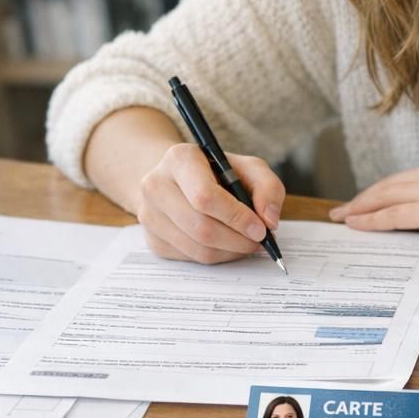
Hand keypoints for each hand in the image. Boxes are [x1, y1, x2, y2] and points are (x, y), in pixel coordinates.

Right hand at [136, 141, 284, 263]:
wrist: (178, 179)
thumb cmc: (217, 172)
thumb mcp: (247, 167)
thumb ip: (267, 187)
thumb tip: (269, 220)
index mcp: (179, 159)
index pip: (205, 196)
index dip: (236, 217)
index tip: (260, 229)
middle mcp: (156, 185)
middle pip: (201, 227)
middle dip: (237, 240)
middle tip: (259, 241)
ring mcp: (149, 215)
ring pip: (196, 249)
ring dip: (229, 252)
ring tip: (246, 242)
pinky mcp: (152, 239)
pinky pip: (190, 258)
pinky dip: (216, 257)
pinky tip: (226, 244)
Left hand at [328, 155, 418, 249]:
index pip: (405, 179)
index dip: (382, 191)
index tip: (366, 200)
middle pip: (388, 185)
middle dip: (362, 198)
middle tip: (342, 210)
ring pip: (384, 197)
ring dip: (359, 208)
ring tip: (341, 218)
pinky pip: (392, 216)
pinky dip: (370, 221)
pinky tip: (357, 225)